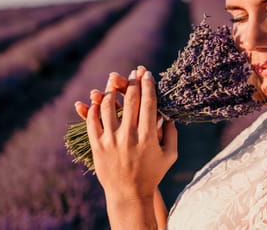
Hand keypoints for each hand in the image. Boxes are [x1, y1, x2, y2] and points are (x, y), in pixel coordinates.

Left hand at [75, 66, 175, 228]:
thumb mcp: (170, 155)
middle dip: (133, 82)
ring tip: (114, 80)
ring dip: (111, 90)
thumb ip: (172, 134)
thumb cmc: (153, 174)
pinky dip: (95, 108)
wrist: (129, 194)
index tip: (148, 74)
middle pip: (130, 101)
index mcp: (148, 137)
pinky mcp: (98, 146)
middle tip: (134, 71)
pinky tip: (99, 100)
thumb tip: (170, 114)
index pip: (149, 104)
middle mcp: (129, 136)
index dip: (149, 86)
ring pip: (109, 107)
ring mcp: (111, 140)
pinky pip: (94, 122)